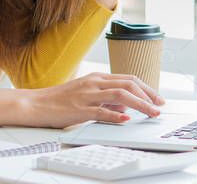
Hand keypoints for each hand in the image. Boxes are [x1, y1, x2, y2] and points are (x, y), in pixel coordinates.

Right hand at [22, 72, 165, 128]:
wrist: (36, 103)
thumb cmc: (61, 100)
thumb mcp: (87, 94)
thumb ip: (107, 98)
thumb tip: (126, 106)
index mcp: (97, 78)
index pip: (129, 79)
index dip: (147, 88)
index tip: (158, 99)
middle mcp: (94, 83)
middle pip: (128, 84)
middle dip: (148, 95)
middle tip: (159, 106)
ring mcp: (87, 95)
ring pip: (120, 95)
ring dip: (140, 104)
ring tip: (150, 113)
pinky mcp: (80, 109)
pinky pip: (101, 111)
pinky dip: (116, 115)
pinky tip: (126, 119)